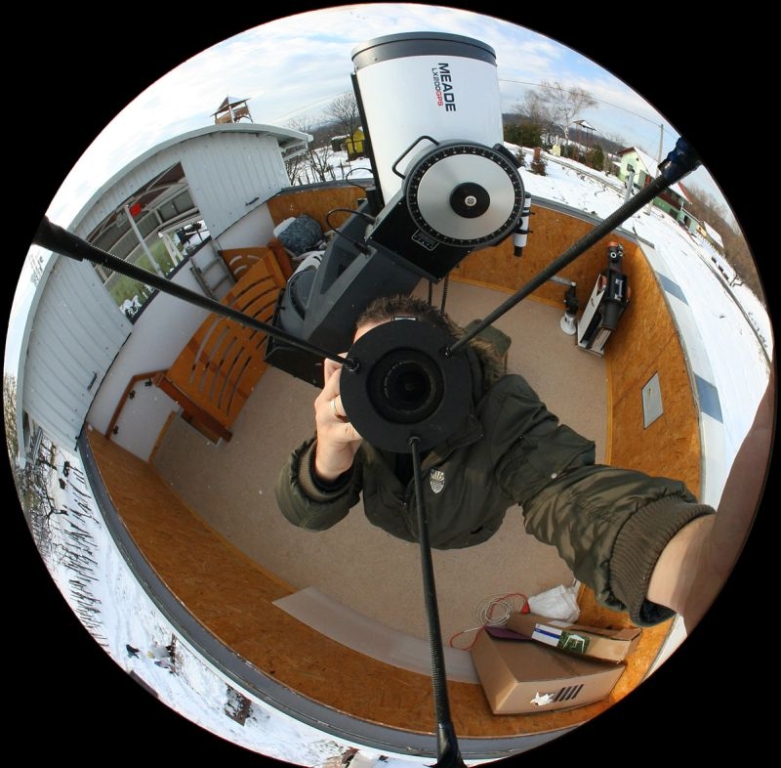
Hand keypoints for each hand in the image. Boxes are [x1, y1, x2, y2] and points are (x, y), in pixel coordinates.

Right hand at [313, 355, 362, 480]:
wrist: (328, 458)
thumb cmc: (340, 429)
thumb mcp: (343, 405)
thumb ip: (349, 388)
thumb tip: (359, 360)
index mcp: (327, 392)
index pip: (332, 366)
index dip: (347, 359)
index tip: (365, 358)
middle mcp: (323, 401)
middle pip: (336, 380)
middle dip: (354, 379)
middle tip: (372, 380)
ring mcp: (325, 418)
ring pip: (340, 403)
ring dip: (357, 402)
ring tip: (372, 402)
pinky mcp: (332, 436)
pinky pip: (348, 429)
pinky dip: (360, 427)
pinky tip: (369, 426)